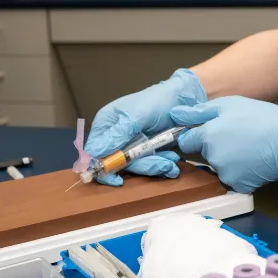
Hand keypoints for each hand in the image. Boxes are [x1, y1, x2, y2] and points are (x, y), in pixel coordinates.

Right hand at [85, 68, 205, 185]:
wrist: (183, 99)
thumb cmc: (158, 100)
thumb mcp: (136, 116)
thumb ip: (118, 134)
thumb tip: (95, 153)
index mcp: (106, 124)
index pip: (94, 152)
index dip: (101, 167)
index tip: (116, 179)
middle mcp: (115, 136)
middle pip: (117, 163)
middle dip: (141, 166)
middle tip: (161, 164)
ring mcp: (131, 144)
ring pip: (136, 166)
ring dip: (154, 165)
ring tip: (171, 160)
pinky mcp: (146, 150)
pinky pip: (149, 163)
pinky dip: (162, 163)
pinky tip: (173, 157)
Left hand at [169, 96, 277, 193]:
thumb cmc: (264, 120)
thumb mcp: (230, 105)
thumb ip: (199, 111)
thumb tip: (176, 114)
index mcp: (208, 136)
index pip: (186, 141)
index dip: (196, 135)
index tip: (209, 131)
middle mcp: (213, 157)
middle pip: (203, 154)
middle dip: (215, 145)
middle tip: (237, 134)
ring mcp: (226, 174)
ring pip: (218, 166)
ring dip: (228, 158)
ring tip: (248, 146)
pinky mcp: (239, 185)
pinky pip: (232, 178)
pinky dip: (240, 171)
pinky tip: (253, 159)